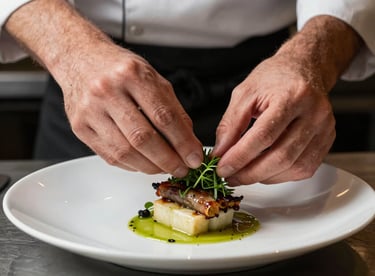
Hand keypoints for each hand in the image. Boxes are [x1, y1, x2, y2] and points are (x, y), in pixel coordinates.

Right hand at [60, 43, 202, 175]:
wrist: (81, 59)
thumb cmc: (120, 69)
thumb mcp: (153, 78)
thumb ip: (173, 110)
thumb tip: (189, 143)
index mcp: (132, 74)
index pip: (163, 116)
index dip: (182, 142)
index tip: (194, 158)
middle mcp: (107, 91)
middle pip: (143, 137)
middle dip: (168, 160)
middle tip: (181, 169)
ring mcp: (90, 110)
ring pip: (125, 151)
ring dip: (151, 166)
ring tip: (165, 167)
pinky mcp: (80, 127)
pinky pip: (110, 156)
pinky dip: (132, 165)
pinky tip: (145, 163)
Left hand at [213, 53, 335, 184]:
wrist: (304, 68)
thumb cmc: (275, 77)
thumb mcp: (245, 93)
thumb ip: (230, 124)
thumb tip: (221, 152)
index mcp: (292, 96)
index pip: (264, 135)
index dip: (240, 157)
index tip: (222, 168)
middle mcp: (314, 113)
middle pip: (281, 156)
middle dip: (251, 173)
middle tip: (231, 177)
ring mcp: (324, 128)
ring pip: (294, 167)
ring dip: (264, 177)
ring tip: (244, 174)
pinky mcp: (327, 140)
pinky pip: (304, 168)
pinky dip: (280, 176)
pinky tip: (264, 171)